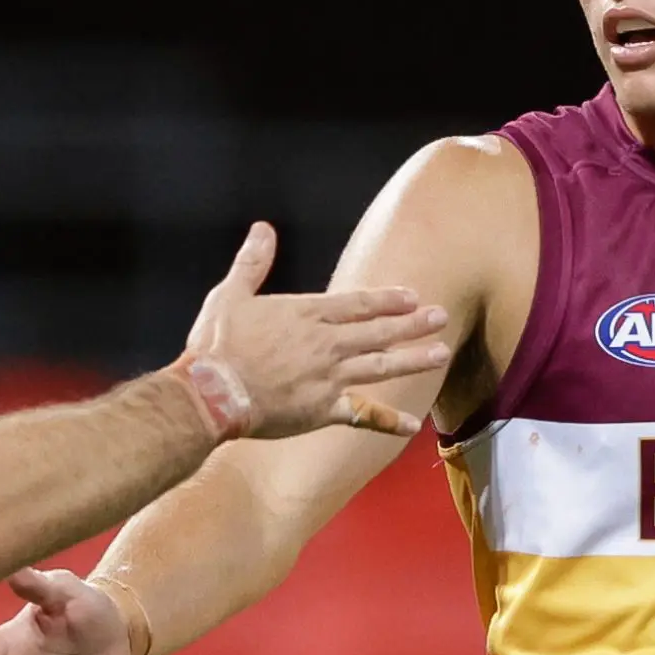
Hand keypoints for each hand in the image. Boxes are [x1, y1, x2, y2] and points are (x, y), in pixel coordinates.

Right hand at [182, 221, 450, 439]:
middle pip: (378, 331)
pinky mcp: (324, 411)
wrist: (214, 393)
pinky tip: (412, 425)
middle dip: (412, 324)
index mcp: (306, 315)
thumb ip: (252, 263)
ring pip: (380, 366)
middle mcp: (326, 344)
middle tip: (440, 318)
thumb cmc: (218, 345)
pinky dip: (388, 421)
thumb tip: (262, 229)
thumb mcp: (230, 295)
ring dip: (412, 360)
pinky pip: (363, 416)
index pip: (357, 304)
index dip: (387, 300)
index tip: (412, 297)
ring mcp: (329, 378)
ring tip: (440, 353)